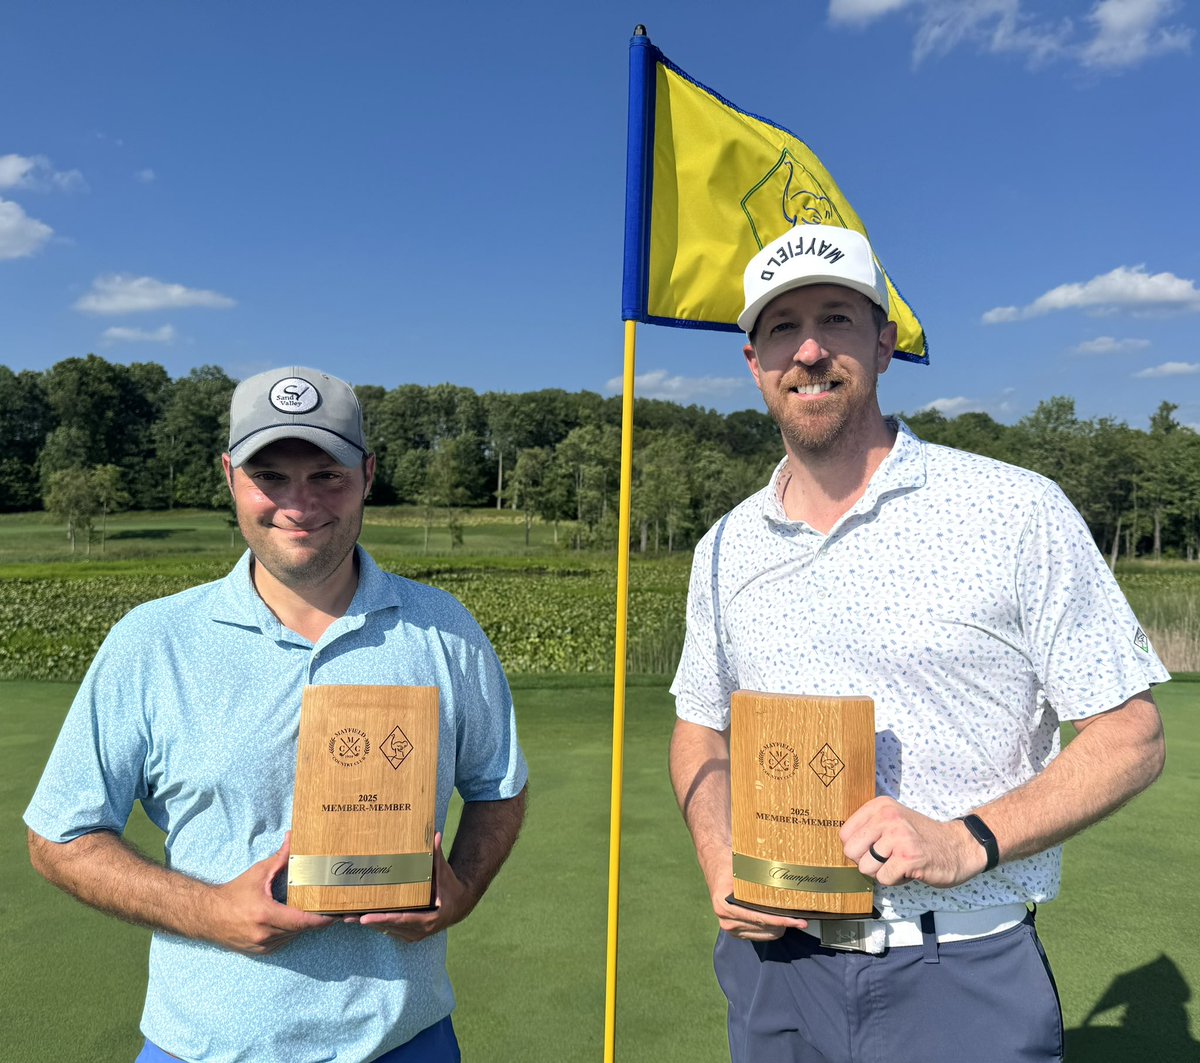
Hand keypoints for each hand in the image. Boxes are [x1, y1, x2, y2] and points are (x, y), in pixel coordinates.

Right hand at [208, 832, 333, 954]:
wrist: (207, 916)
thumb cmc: (233, 893)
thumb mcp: (258, 873)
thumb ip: (280, 858)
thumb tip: (294, 837)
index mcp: (265, 914)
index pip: (301, 921)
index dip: (321, 919)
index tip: (336, 913)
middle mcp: (264, 934)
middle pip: (300, 929)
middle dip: (315, 919)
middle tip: (331, 907)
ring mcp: (262, 946)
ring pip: (293, 936)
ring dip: (303, 926)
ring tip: (316, 911)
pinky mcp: (260, 952)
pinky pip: (284, 942)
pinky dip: (291, 931)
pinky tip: (294, 919)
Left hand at [353, 834, 473, 943]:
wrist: (460, 905)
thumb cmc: (450, 887)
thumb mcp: (443, 872)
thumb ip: (436, 855)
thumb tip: (435, 834)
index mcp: (430, 918)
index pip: (402, 919)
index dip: (383, 918)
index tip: (365, 918)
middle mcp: (421, 931)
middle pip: (390, 927)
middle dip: (368, 921)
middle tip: (348, 917)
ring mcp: (415, 936)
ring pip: (388, 931)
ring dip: (370, 924)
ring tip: (348, 918)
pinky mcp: (411, 936)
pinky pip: (391, 931)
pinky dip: (378, 925)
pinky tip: (363, 918)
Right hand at [708, 867, 809, 941]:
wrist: (716, 866)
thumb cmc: (730, 865)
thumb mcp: (742, 868)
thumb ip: (757, 878)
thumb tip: (783, 880)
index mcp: (725, 906)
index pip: (760, 918)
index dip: (781, 920)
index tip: (798, 921)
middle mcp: (726, 920)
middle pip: (765, 929)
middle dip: (783, 924)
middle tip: (800, 919)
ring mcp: (730, 928)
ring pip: (765, 935)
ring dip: (778, 927)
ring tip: (791, 918)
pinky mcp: (735, 931)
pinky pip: (759, 936)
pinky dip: (771, 929)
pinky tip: (778, 921)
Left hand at [840, 797, 985, 888]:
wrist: (960, 846)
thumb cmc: (922, 837)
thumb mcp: (893, 821)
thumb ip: (869, 829)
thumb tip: (844, 847)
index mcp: (880, 806)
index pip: (845, 834)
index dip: (858, 848)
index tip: (875, 848)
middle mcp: (887, 817)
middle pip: (851, 851)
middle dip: (867, 862)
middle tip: (888, 859)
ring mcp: (898, 836)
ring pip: (866, 868)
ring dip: (883, 872)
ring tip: (900, 863)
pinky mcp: (908, 858)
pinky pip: (883, 879)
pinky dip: (896, 881)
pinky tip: (909, 870)